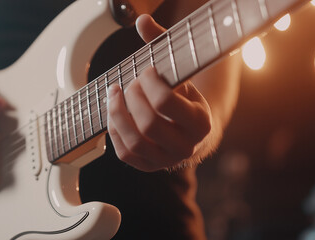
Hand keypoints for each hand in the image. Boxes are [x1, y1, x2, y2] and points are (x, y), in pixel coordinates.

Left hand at [107, 15, 211, 171]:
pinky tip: (114, 112)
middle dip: (133, 97)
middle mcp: (186, 146)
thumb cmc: (183, 95)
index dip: (149, 83)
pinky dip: (114, 130)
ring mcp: (166, 160)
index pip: (166, 103)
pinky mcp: (149, 165)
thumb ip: (162, 45)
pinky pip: (125, 152)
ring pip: (134, 142)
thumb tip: (141, 20)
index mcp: (200, 122)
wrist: (189, 129)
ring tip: (114, 93)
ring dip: (116, 113)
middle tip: (131, 83)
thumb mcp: (179, 71)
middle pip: (149, 123)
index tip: (146, 70)